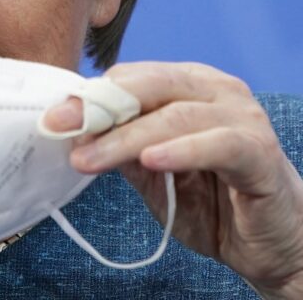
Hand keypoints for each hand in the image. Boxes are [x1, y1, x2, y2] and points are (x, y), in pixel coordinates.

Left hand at [44, 62, 302, 295]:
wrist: (268, 243)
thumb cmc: (211, 199)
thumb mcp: (152, 172)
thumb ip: (121, 148)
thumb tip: (73, 132)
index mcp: (189, 86)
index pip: (132, 78)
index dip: (90, 97)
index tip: (53, 118)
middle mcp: (216, 91)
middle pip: (149, 87)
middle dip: (99, 108)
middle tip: (61, 127)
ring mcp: (242, 119)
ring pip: (175, 116)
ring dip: (126, 138)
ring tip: (88, 159)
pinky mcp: (260, 153)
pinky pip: (218, 145)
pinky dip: (182, 150)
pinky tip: (152, 160)